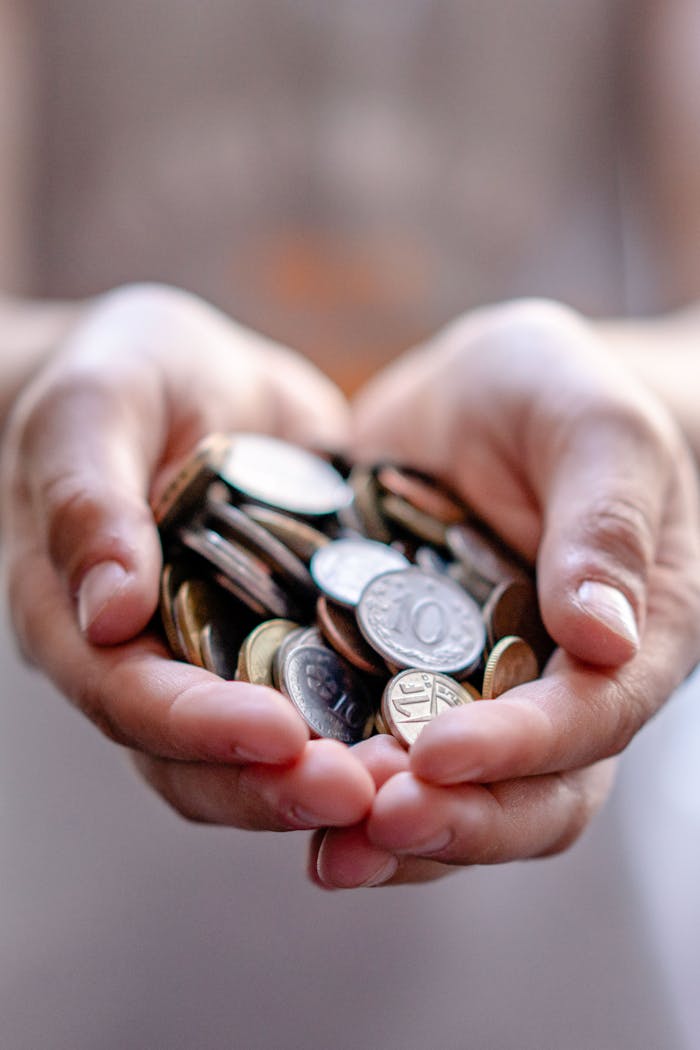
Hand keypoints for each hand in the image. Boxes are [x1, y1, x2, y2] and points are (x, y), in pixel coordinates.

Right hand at [1, 283, 374, 830]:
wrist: (197, 374)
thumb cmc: (124, 373)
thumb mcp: (95, 405)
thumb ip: (87, 495)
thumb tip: (108, 608)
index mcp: (82, 621)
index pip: (127, 698)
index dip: (196, 726)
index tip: (276, 734)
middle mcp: (156, 663)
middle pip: (202, 761)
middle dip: (278, 784)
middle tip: (365, 791)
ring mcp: (230, 659)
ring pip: (272, 754)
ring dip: (337, 776)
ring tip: (416, 780)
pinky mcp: (301, 639)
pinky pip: (339, 698)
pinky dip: (380, 723)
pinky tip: (447, 725)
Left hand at [312, 298, 699, 886]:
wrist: (484, 397)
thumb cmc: (560, 394)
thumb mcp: (593, 426)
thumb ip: (606, 521)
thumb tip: (606, 639)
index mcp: (631, 638)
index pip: (591, 719)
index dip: (520, 748)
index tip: (438, 753)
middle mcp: (558, 690)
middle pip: (529, 798)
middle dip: (455, 821)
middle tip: (372, 820)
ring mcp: (478, 697)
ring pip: (456, 802)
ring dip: (393, 835)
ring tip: (324, 846)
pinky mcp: (400, 682)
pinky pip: (380, 756)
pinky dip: (343, 788)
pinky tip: (278, 792)